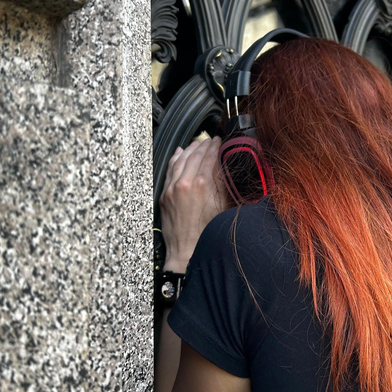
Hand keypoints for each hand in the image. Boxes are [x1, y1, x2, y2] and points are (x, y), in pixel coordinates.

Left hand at [160, 137, 229, 268]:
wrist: (187, 251)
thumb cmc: (208, 233)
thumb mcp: (224, 207)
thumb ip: (224, 185)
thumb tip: (226, 167)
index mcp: (204, 184)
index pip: (211, 157)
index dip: (216, 147)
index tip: (220, 141)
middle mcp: (187, 182)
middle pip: (196, 155)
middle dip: (204, 145)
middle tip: (211, 139)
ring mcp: (173, 187)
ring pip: (181, 159)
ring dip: (190, 149)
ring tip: (197, 142)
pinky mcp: (165, 194)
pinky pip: (170, 170)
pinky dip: (175, 158)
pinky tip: (180, 152)